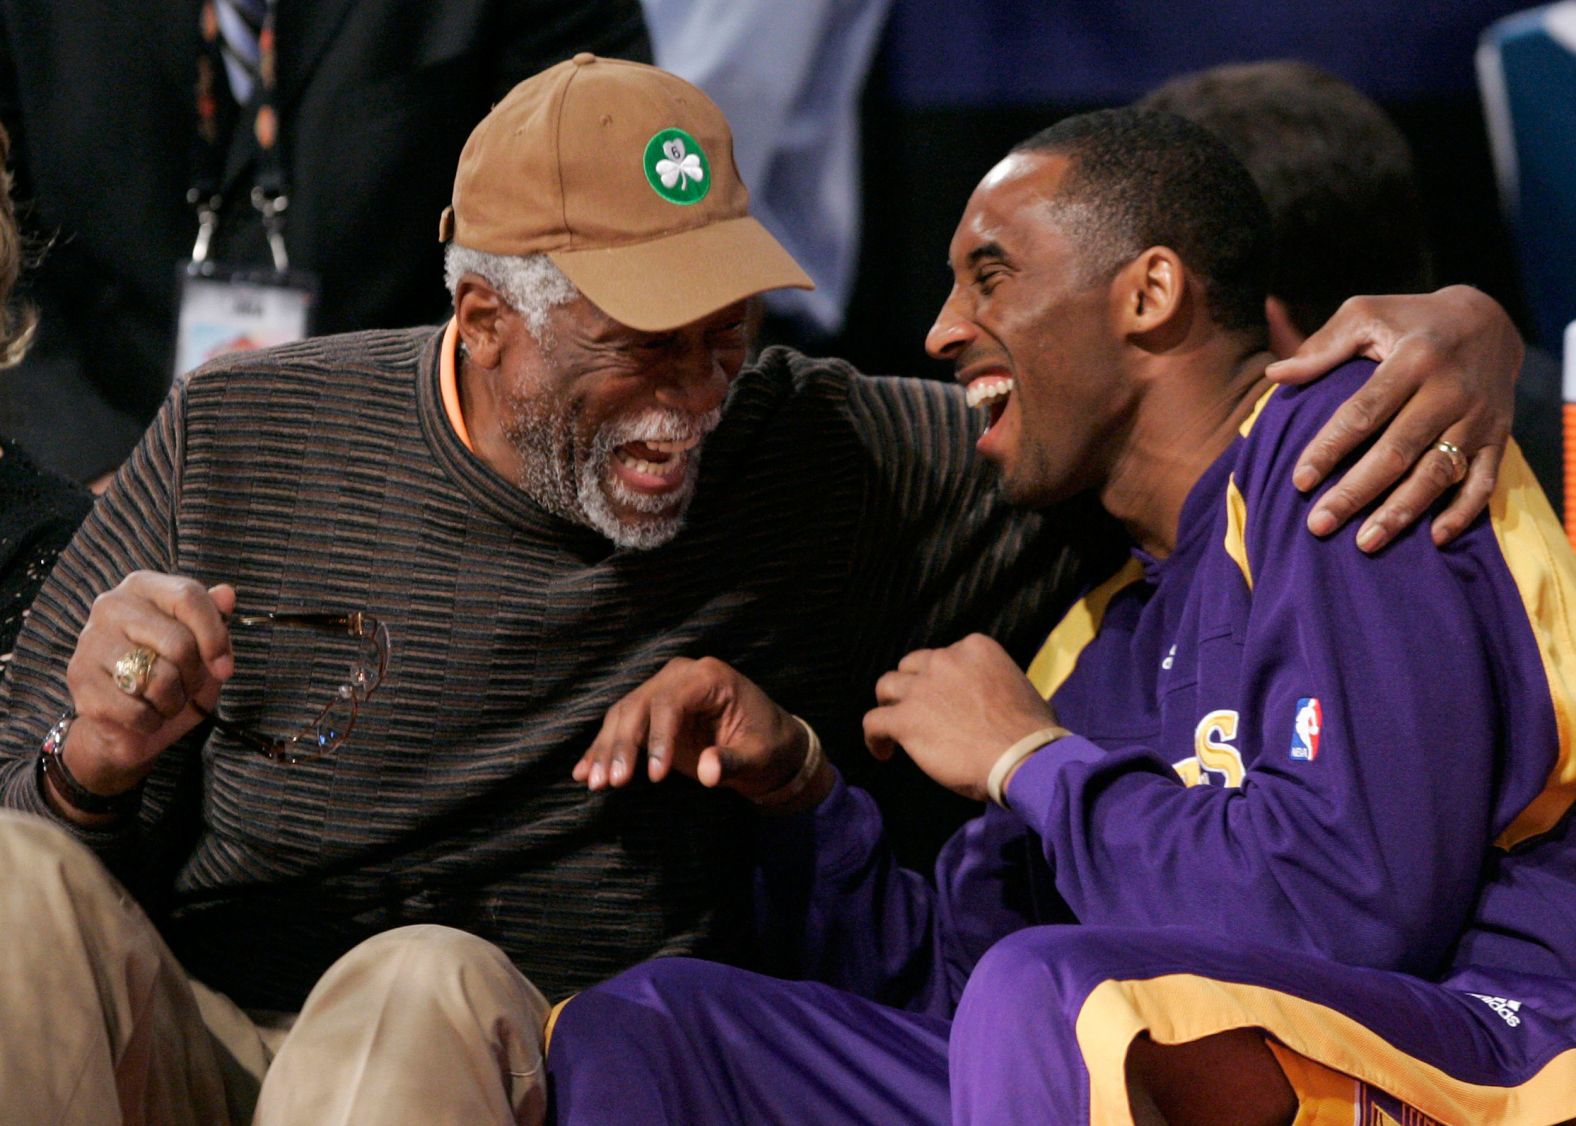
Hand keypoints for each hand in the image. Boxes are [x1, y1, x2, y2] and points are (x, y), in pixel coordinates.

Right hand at [59, 573, 235, 816]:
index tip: (224, 668)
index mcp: (143, 586)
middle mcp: (111, 605)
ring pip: (159, 679)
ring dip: (174, 702)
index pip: (188, 597)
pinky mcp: (79, 679)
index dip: (215, 637)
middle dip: (194, 677)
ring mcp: (90, 640)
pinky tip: (144, 715)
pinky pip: (136, 710)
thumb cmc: (171, 673)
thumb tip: (227, 594)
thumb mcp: (203, 647)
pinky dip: (152, 722)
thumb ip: (216, 619)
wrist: (126, 722)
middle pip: (179, 643)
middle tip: (186, 687)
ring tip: (165, 700)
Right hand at [575, 657, 825, 804]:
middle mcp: (680, 675)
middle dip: (621, 745)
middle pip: (638, 705)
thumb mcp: (759, 756)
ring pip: (622, 714)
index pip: (670, 702)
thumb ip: (733, 761)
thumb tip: (708, 772)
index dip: (657, 739)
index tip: (655, 777)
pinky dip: (602, 748)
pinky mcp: (652, 709)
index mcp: (709, 677)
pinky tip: (582, 772)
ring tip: (594, 783)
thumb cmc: (767, 746)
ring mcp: (663, 689)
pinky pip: (620, 725)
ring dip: (605, 749)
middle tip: (611, 783)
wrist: (769, 743)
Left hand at [863, 634, 1057, 801]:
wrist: (1022, 758)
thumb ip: (994, 682)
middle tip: (921, 710)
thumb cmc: (1033, 732)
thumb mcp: (1019, 687)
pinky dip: (874, 737)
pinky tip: (883, 752)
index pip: (945, 655)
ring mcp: (921, 688)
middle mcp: (944, 660)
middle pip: (912, 666)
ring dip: (891, 704)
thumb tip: (992, 698)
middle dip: (913, 686)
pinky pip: (873, 722)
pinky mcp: (905, 719)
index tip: (947, 699)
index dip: (941, 678)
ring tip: (896, 727)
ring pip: (887, 686)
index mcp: (975, 648)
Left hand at [1266, 285, 1520, 550]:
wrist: (1489, 320)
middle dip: (1356, 491)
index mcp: (1413, 358)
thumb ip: (1322, 347)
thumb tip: (1275, 374)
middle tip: (1319, 525)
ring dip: (1401, 512)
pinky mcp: (1498, 438)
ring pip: (1437, 473)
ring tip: (1364, 543)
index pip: (1364, 411)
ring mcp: (1478, 417)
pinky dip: (1462, 512)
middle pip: (1397, 451)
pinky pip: (1483, 482)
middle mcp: (1449, 390)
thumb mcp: (1366, 314)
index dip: (1330, 448)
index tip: (1299, 481)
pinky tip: (1432, 538)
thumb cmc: (1410, 321)